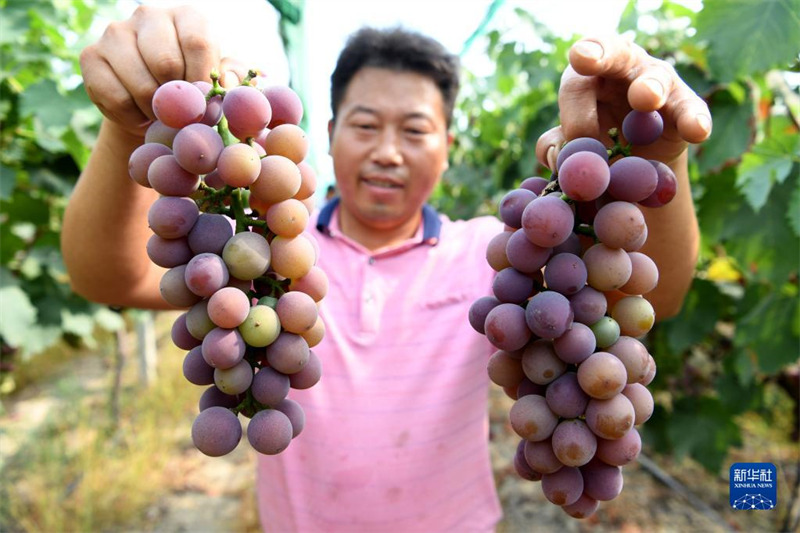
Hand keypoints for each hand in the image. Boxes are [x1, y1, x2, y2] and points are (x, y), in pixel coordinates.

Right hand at [80, 5, 244, 136]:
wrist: (152, 104)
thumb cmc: (194, 88)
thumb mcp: (220, 81)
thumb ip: (232, 78)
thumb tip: (226, 82)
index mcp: (186, 17)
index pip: (197, 43)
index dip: (202, 81)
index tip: (205, 103)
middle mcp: (149, 15)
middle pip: (166, 63)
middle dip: (178, 99)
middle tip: (183, 114)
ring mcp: (115, 33)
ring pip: (140, 84)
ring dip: (156, 111)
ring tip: (162, 116)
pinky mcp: (91, 56)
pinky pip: (115, 97)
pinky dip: (132, 117)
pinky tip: (140, 116)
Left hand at [536, 36, 711, 169]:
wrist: (635, 169)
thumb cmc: (597, 146)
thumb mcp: (574, 144)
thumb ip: (559, 145)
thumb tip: (560, 156)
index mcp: (589, 76)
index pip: (583, 63)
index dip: (584, 57)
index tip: (579, 57)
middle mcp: (624, 70)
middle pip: (615, 56)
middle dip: (605, 55)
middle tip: (590, 60)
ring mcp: (659, 85)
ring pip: (655, 78)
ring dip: (649, 87)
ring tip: (645, 99)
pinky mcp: (686, 109)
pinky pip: (690, 112)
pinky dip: (693, 121)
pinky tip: (696, 132)